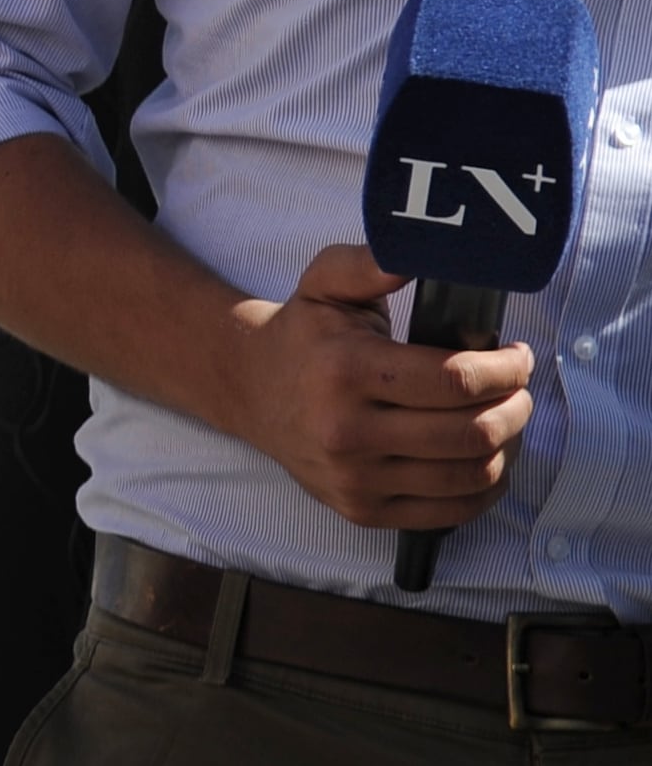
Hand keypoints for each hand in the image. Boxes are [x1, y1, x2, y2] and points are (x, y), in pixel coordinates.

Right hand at [229, 245, 535, 529]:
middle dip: (516, 407)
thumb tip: (409, 254)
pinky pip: (452, 511)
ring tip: (501, 418)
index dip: (506, 369)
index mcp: (345, 371)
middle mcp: (346, 431)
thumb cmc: (304, 335)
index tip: (516, 356)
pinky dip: (485, 487)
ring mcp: (354, 478)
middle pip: (472, 432)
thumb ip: (367, 264)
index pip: (457, 381)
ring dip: (506, 445)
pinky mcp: (362, 510)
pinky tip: (483, 457)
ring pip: (470, 475)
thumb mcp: (325, 284)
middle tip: (516, 388)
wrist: (249, 389)